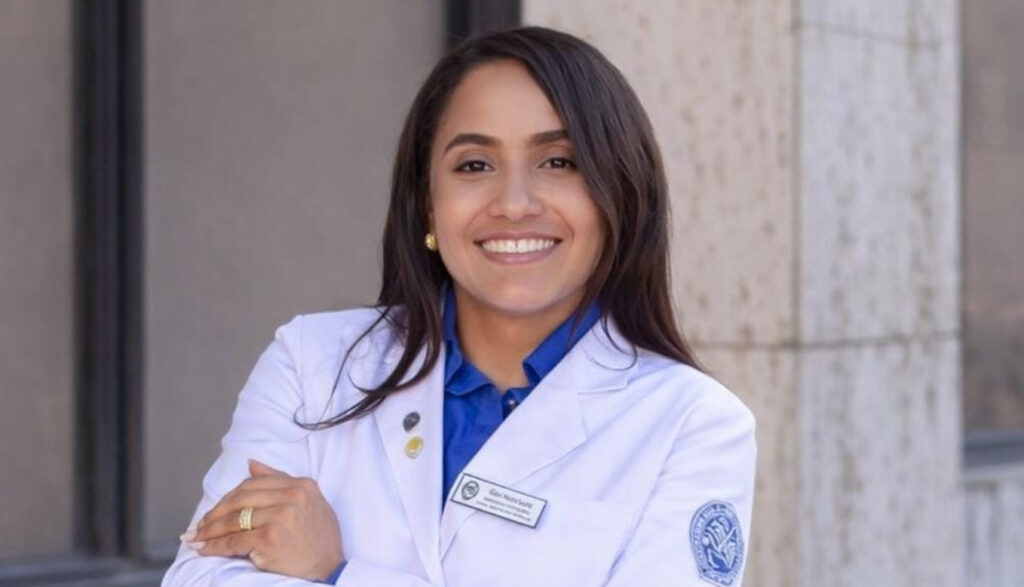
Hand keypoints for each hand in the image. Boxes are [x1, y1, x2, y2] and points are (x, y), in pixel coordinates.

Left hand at [186, 459, 343, 580]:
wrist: (329, 567)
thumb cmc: (319, 537)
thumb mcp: (309, 501)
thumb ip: (281, 481)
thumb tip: (251, 464)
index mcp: (301, 485)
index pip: (254, 484)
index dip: (230, 496)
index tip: (217, 509)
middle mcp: (292, 497)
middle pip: (241, 499)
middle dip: (216, 513)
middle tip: (201, 525)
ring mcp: (281, 517)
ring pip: (234, 520)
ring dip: (210, 530)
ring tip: (197, 537)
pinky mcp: (270, 538)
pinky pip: (234, 541)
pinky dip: (215, 546)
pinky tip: (205, 549)